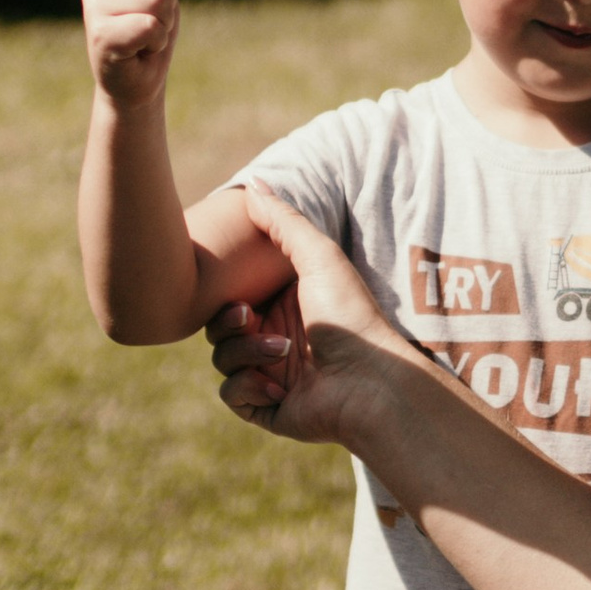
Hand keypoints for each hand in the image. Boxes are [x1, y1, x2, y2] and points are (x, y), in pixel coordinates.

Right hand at [83, 0, 178, 107]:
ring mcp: (93, 8)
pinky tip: (139, 50)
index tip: (153, 2)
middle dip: (168, 3)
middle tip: (150, 24)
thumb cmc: (148, 32)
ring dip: (162, 24)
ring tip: (144, 37)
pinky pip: (150, 25)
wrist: (135, 82)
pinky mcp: (100, 36)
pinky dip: (156, 41)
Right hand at [208, 185, 411, 445]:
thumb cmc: (350, 315)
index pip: (233, 293)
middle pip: (219, 326)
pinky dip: (248, 388)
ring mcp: (270, 372)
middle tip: (248, 317)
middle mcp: (275, 336)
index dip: (223, 291)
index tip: (230, 286)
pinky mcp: (268, 406)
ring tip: (284, 352)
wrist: (370, 380)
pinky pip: (232, 395)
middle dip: (227, 322)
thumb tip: (252, 183)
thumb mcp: (318, 256)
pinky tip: (278, 387)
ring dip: (246, 354)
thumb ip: (283, 220)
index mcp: (284, 303)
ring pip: (223, 359)